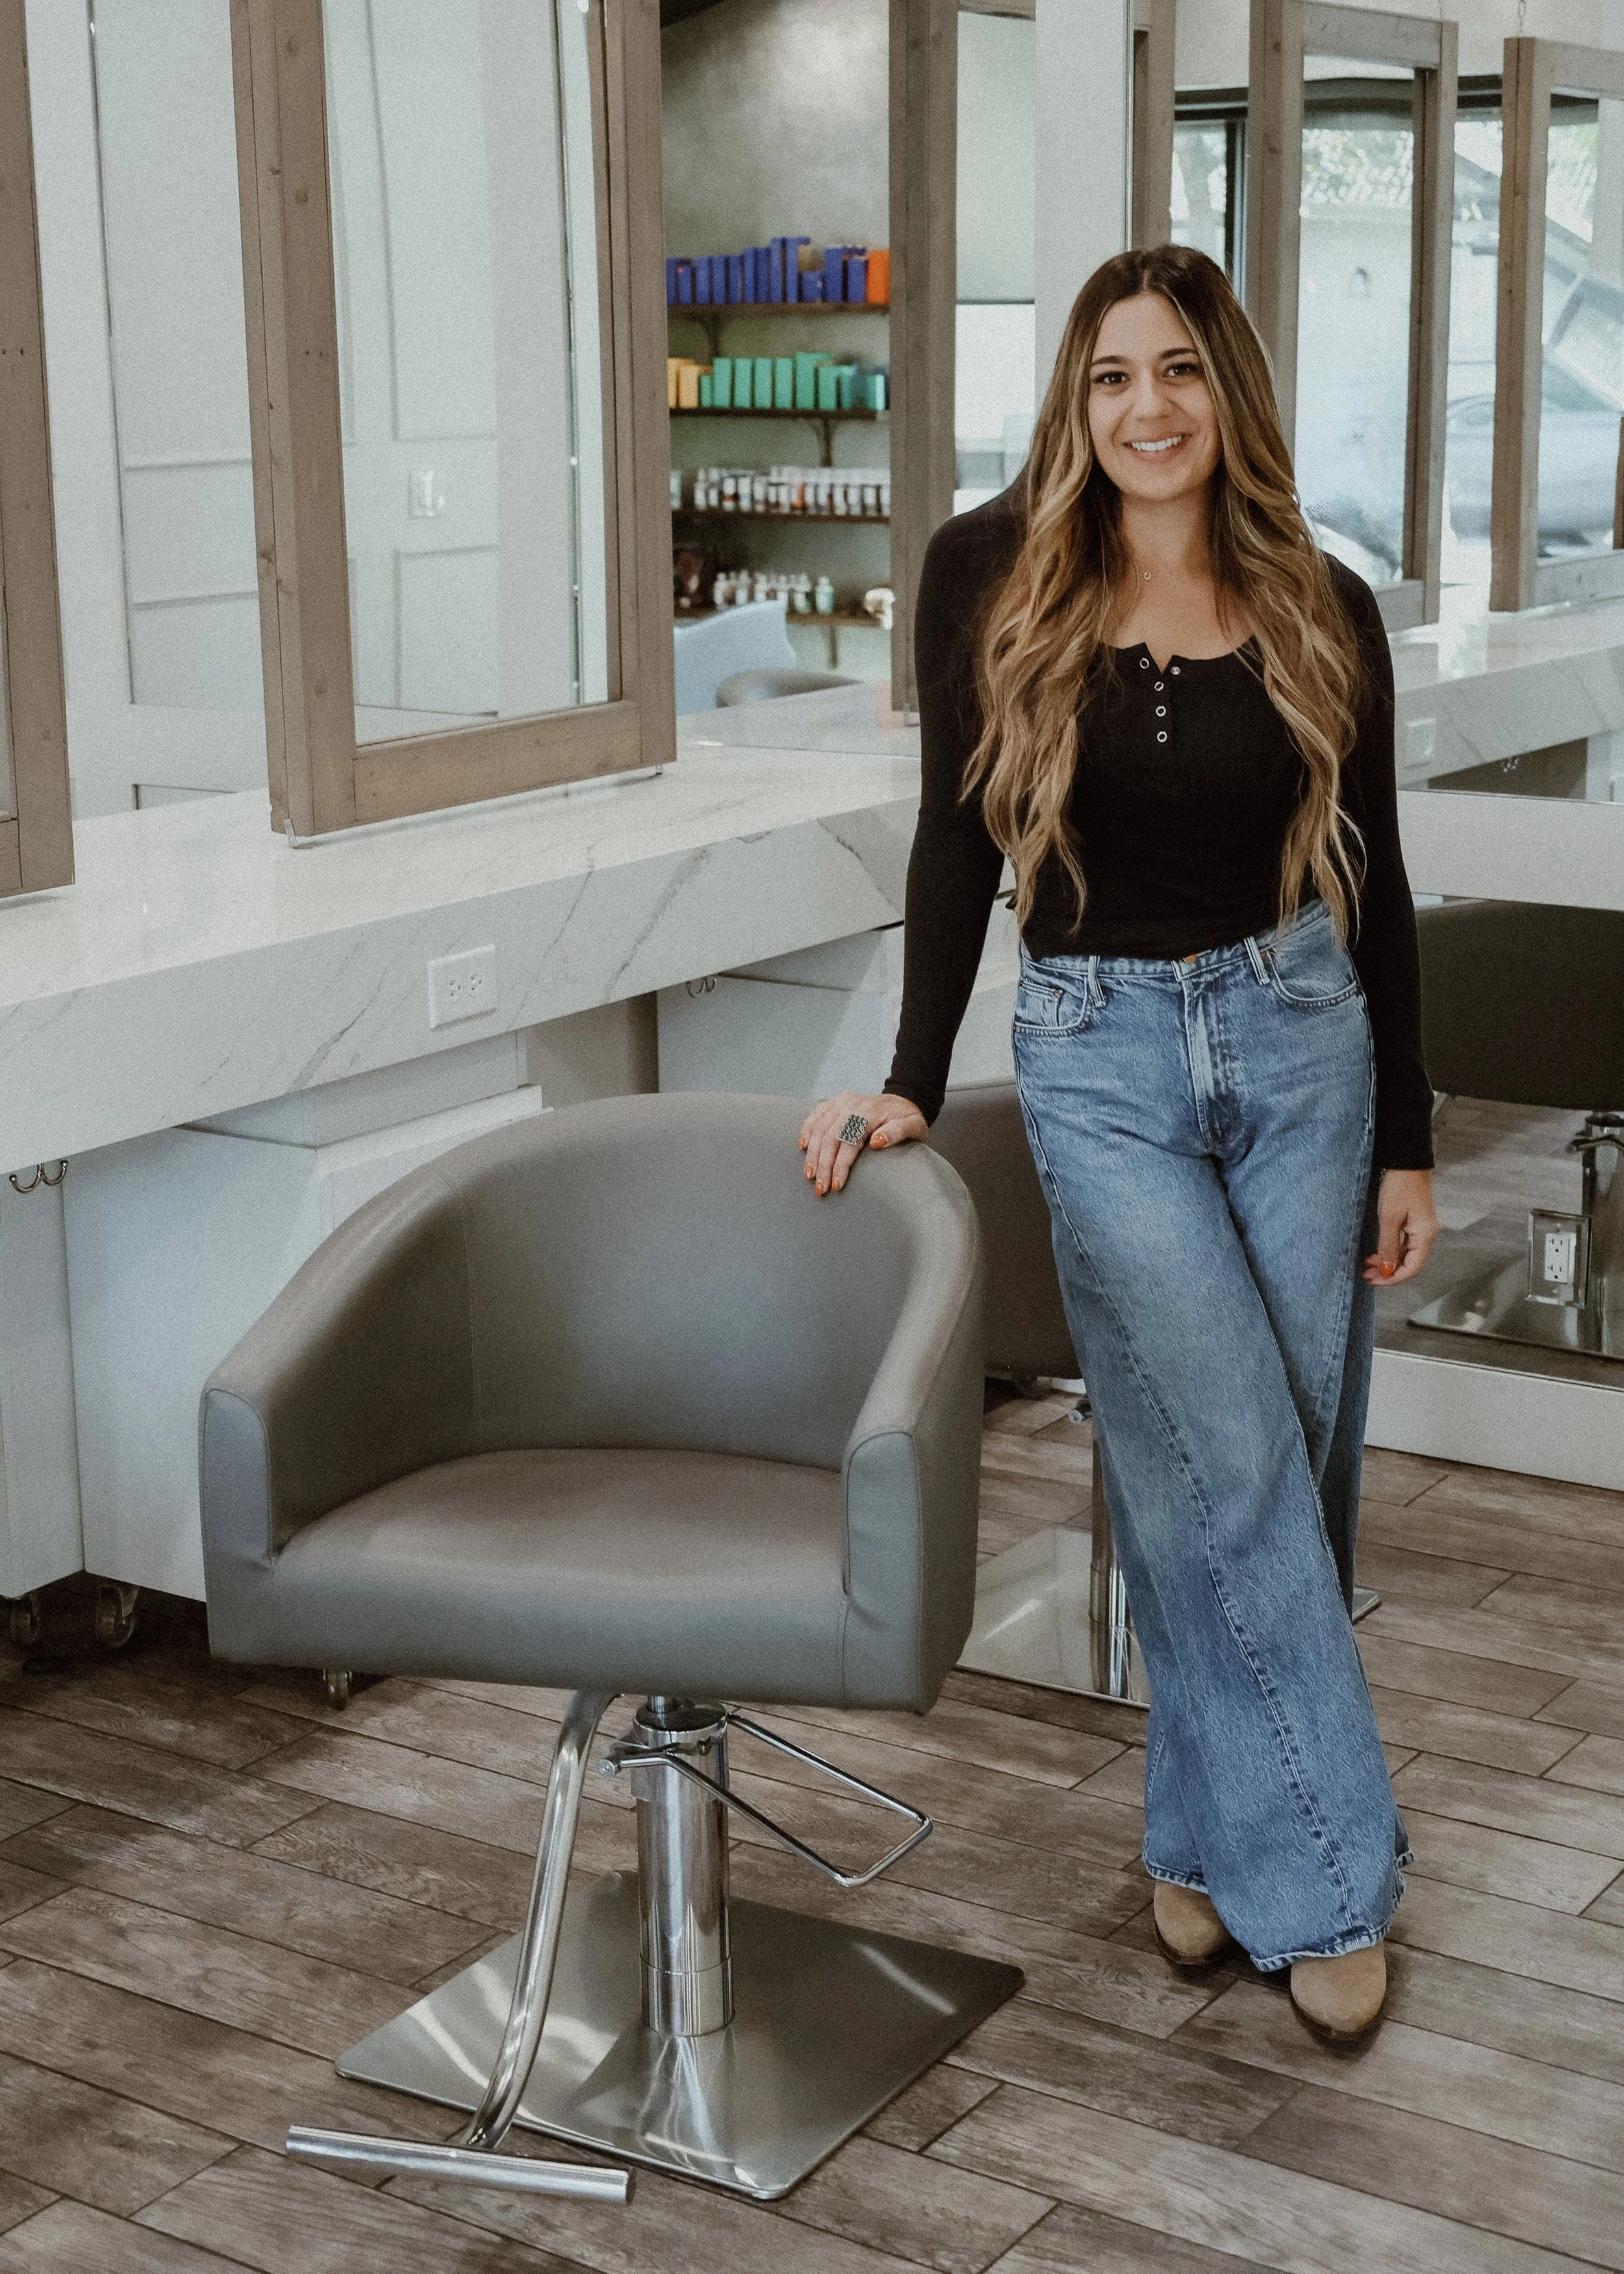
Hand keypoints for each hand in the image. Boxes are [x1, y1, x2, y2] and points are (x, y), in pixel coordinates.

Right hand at [798, 1090, 928, 1196]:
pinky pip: (815, 1115)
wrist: (903, 1100)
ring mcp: (842, 1102)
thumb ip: (897, 1132)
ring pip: (819, 1128)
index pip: (849, 1141)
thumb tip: (876, 1142)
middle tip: (820, 1188)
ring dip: (812, 1154)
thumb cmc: (908, 1118)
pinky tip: (803, 1147)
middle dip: (822, 1165)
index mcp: (870, 1112)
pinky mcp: (835, 1102)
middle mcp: (852, 1104)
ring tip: (810, 1176)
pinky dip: (807, 1130)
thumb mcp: (914, 1126)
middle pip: (830, 1137)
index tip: (837, 1186)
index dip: (840, 1165)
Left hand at [1363, 1168, 1437, 1286]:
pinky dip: (1390, 1250)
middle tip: (1367, 1275)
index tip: (1374, 1280)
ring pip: (1406, 1255)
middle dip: (1388, 1272)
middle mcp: (1427, 1235)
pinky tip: (1376, 1252)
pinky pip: (1404, 1244)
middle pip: (1409, 1264)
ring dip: (1387, 1262)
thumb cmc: (1399, 1186)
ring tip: (1367, 1265)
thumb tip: (1387, 1271)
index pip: (1411, 1269)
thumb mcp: (1389, 1218)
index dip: (1392, 1279)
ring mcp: (1421, 1228)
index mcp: (1425, 1236)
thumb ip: (1388, 1246)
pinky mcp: (1415, 1222)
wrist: (1406, 1161)